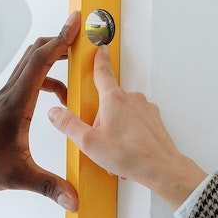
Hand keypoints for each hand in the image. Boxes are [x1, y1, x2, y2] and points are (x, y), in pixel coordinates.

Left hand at [0, 12, 81, 209]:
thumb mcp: (17, 176)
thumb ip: (48, 185)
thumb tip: (73, 198)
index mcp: (17, 103)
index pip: (41, 62)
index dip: (60, 41)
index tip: (76, 25)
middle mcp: (11, 94)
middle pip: (36, 54)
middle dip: (60, 42)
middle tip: (81, 38)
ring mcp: (6, 97)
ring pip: (31, 66)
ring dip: (54, 61)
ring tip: (76, 70)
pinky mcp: (4, 105)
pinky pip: (28, 80)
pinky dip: (46, 79)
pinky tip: (58, 98)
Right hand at [45, 47, 206, 210]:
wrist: (162, 168)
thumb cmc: (129, 155)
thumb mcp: (89, 142)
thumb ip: (69, 125)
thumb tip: (55, 114)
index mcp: (114, 99)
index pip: (102, 72)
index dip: (98, 59)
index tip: (99, 49)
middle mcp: (132, 99)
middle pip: (108, 103)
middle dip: (101, 121)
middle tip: (101, 142)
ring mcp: (146, 109)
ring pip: (123, 116)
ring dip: (115, 132)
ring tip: (115, 153)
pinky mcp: (155, 121)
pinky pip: (136, 125)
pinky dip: (129, 138)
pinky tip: (127, 154)